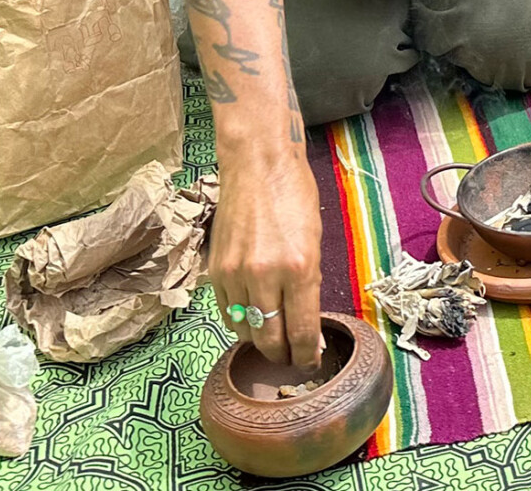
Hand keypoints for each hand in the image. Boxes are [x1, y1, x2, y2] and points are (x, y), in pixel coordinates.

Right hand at [209, 159, 323, 371]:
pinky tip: (253, 319)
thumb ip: (310, 287)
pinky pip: (226, 312)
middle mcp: (265, 276)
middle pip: (270, 340)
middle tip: (291, 359)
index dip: (306, 356)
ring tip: (273, 340)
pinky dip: (240, 322)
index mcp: (299, 269)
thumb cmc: (294, 197)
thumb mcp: (315, 243)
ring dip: (260, 341)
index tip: (310, 364)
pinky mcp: (215, 271)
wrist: (257, 165)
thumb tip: (307, 330)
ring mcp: (235, 274)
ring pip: (245, 330)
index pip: (301, 332)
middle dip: (282, 357)